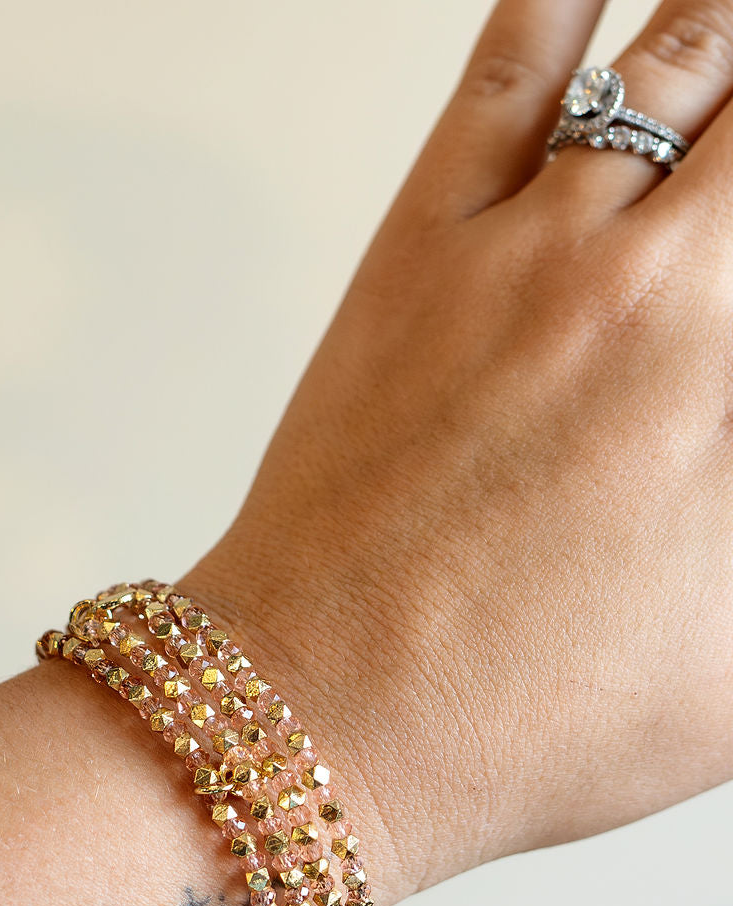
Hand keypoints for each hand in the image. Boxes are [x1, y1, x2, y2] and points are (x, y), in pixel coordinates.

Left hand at [184, 0, 732, 905]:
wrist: (323, 722)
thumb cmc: (519, 721)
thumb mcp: (730, 674)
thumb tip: (730, 454)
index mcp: (732, 377)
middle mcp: (658, 287)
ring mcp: (533, 249)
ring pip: (681, 60)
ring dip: (727, 37)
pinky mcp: (423, 247)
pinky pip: (514, 67)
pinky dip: (571, 0)